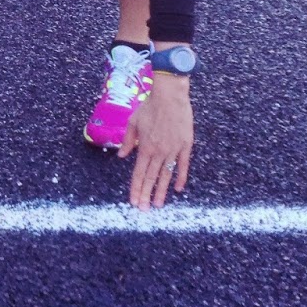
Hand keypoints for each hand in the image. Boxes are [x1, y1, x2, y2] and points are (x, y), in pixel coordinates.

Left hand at [118, 77, 192, 209]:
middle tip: (144, 210)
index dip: (136, 188)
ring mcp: (173, 150)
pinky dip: (180, 177)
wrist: (170, 96)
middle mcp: (158, 152)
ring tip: (158, 204)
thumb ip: (128, 141)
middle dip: (146, 195)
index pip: (138, 173)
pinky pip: (183, 165)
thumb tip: (121, 156)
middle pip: (151, 178)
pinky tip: (178, 189)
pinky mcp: (185, 145)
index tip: (134, 201)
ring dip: (161, 191)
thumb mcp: (133, 122)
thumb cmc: (150, 107)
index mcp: (144, 147)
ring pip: (166, 175)